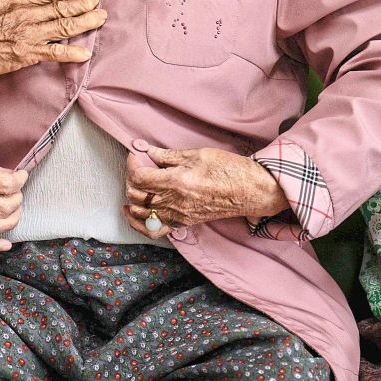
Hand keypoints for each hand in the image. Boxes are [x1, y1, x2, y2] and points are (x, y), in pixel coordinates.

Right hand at [0, 0, 106, 91]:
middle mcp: (26, 14)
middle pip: (63, 6)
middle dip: (84, 1)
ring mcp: (28, 35)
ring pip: (65, 26)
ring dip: (86, 21)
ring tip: (101, 17)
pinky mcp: (27, 54)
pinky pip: (56, 53)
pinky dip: (73, 53)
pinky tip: (87, 52)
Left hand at [121, 146, 287, 238]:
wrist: (250, 190)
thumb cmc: (228, 169)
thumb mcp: (196, 154)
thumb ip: (168, 155)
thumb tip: (146, 151)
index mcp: (177, 182)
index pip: (140, 177)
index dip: (132, 164)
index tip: (135, 155)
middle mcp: (175, 202)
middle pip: (137, 194)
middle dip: (131, 177)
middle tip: (138, 165)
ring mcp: (178, 215)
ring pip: (141, 212)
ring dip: (133, 196)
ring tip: (136, 183)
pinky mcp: (183, 222)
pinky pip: (154, 230)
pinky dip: (139, 222)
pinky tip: (133, 211)